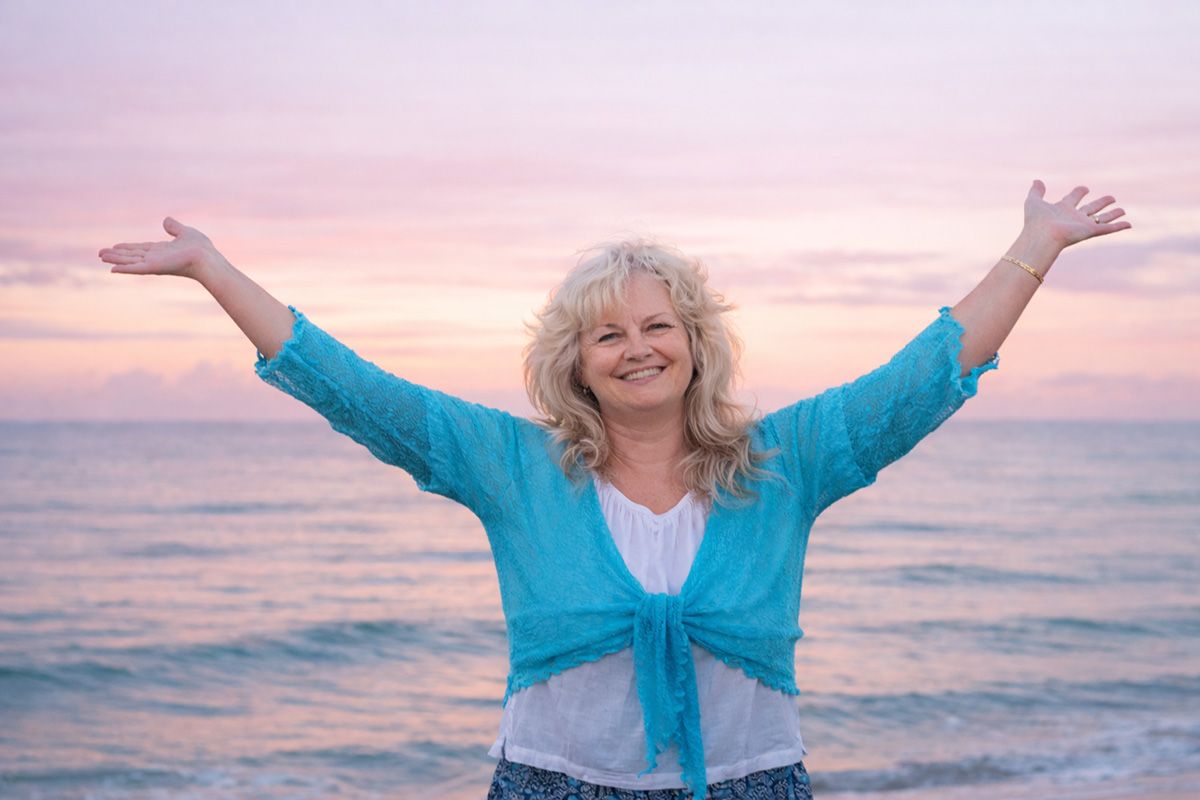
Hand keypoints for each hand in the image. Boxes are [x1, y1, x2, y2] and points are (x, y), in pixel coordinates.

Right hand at [98, 216, 220, 279]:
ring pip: (130, 261)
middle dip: (117, 255)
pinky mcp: (155, 268)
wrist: (206, 258)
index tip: (115, 246)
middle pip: (132, 256)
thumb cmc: (201, 248)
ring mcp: (154, 264)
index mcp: (162, 251)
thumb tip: (166, 220)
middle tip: (101, 254)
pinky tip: (112, 270)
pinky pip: (136, 269)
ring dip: (115, 260)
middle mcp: (156, 258)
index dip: (127, 248)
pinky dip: (124, 269)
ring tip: (101, 257)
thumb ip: (174, 227)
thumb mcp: (185, 232)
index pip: (141, 249)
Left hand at [1023, 179, 1131, 248]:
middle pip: (1091, 208)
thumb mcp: (1033, 202)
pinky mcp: (1090, 232)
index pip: (1073, 199)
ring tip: (1123, 210)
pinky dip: (1119, 226)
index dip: (1079, 192)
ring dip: (1113, 214)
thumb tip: (1037, 180)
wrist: (1042, 236)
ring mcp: (1083, 225)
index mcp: (1062, 209)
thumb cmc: (1036, 220)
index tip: (1084, 189)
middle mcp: (1074, 217)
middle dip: (1101, 202)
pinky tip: (1129, 224)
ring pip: (1102, 218)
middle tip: (1111, 198)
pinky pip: (1108, 228)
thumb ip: (1036, 191)